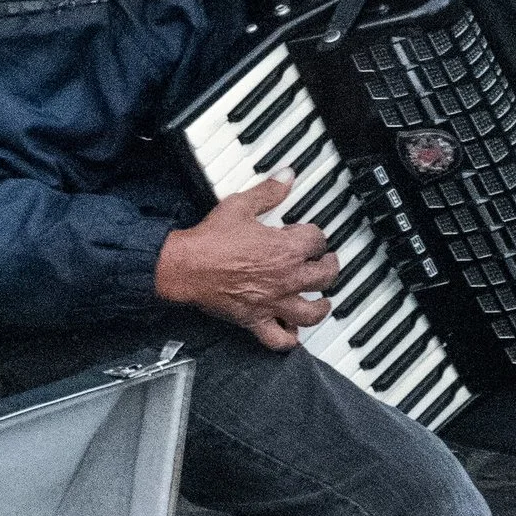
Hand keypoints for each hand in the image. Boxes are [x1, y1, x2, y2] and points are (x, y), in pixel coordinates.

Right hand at [155, 176, 339, 351]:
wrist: (186, 266)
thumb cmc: (210, 240)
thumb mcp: (240, 206)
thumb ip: (268, 192)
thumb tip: (286, 176)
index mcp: (286, 249)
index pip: (317, 240)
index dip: (315, 234)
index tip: (308, 233)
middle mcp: (287, 278)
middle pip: (325, 276)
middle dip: (330, 267)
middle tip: (327, 263)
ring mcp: (273, 302)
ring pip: (311, 313)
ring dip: (321, 307)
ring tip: (322, 301)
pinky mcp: (256, 320)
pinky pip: (280, 339)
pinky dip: (289, 339)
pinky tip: (292, 333)